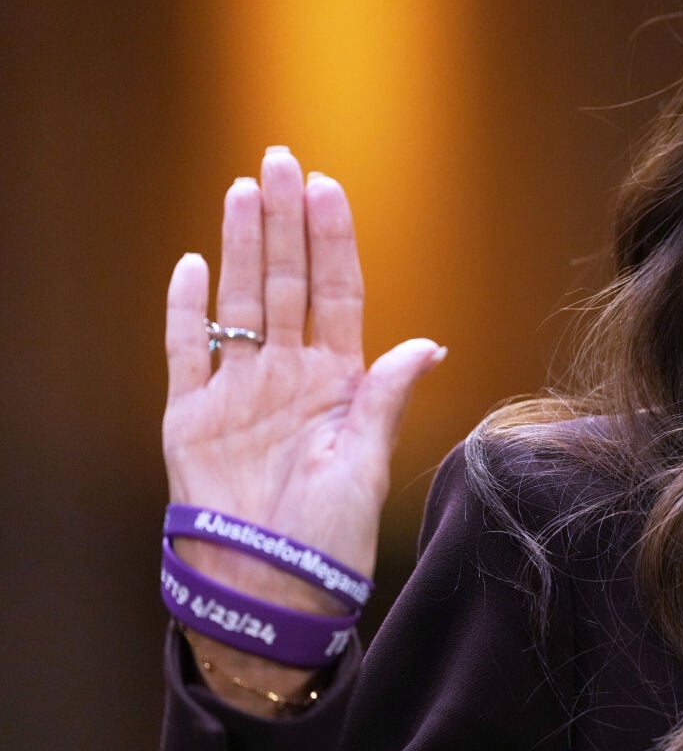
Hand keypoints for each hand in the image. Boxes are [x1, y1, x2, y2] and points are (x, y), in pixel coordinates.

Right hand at [162, 146, 444, 689]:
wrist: (270, 591)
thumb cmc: (329, 537)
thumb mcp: (368, 463)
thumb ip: (388, 398)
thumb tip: (429, 344)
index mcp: (338, 381)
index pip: (336, 293)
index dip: (332, 241)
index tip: (329, 189)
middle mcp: (287, 374)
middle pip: (285, 281)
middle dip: (284, 221)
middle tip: (279, 160)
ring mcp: (237, 390)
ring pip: (239, 300)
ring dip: (241, 246)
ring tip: (243, 191)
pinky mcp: (190, 416)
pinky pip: (185, 350)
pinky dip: (185, 309)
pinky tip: (193, 264)